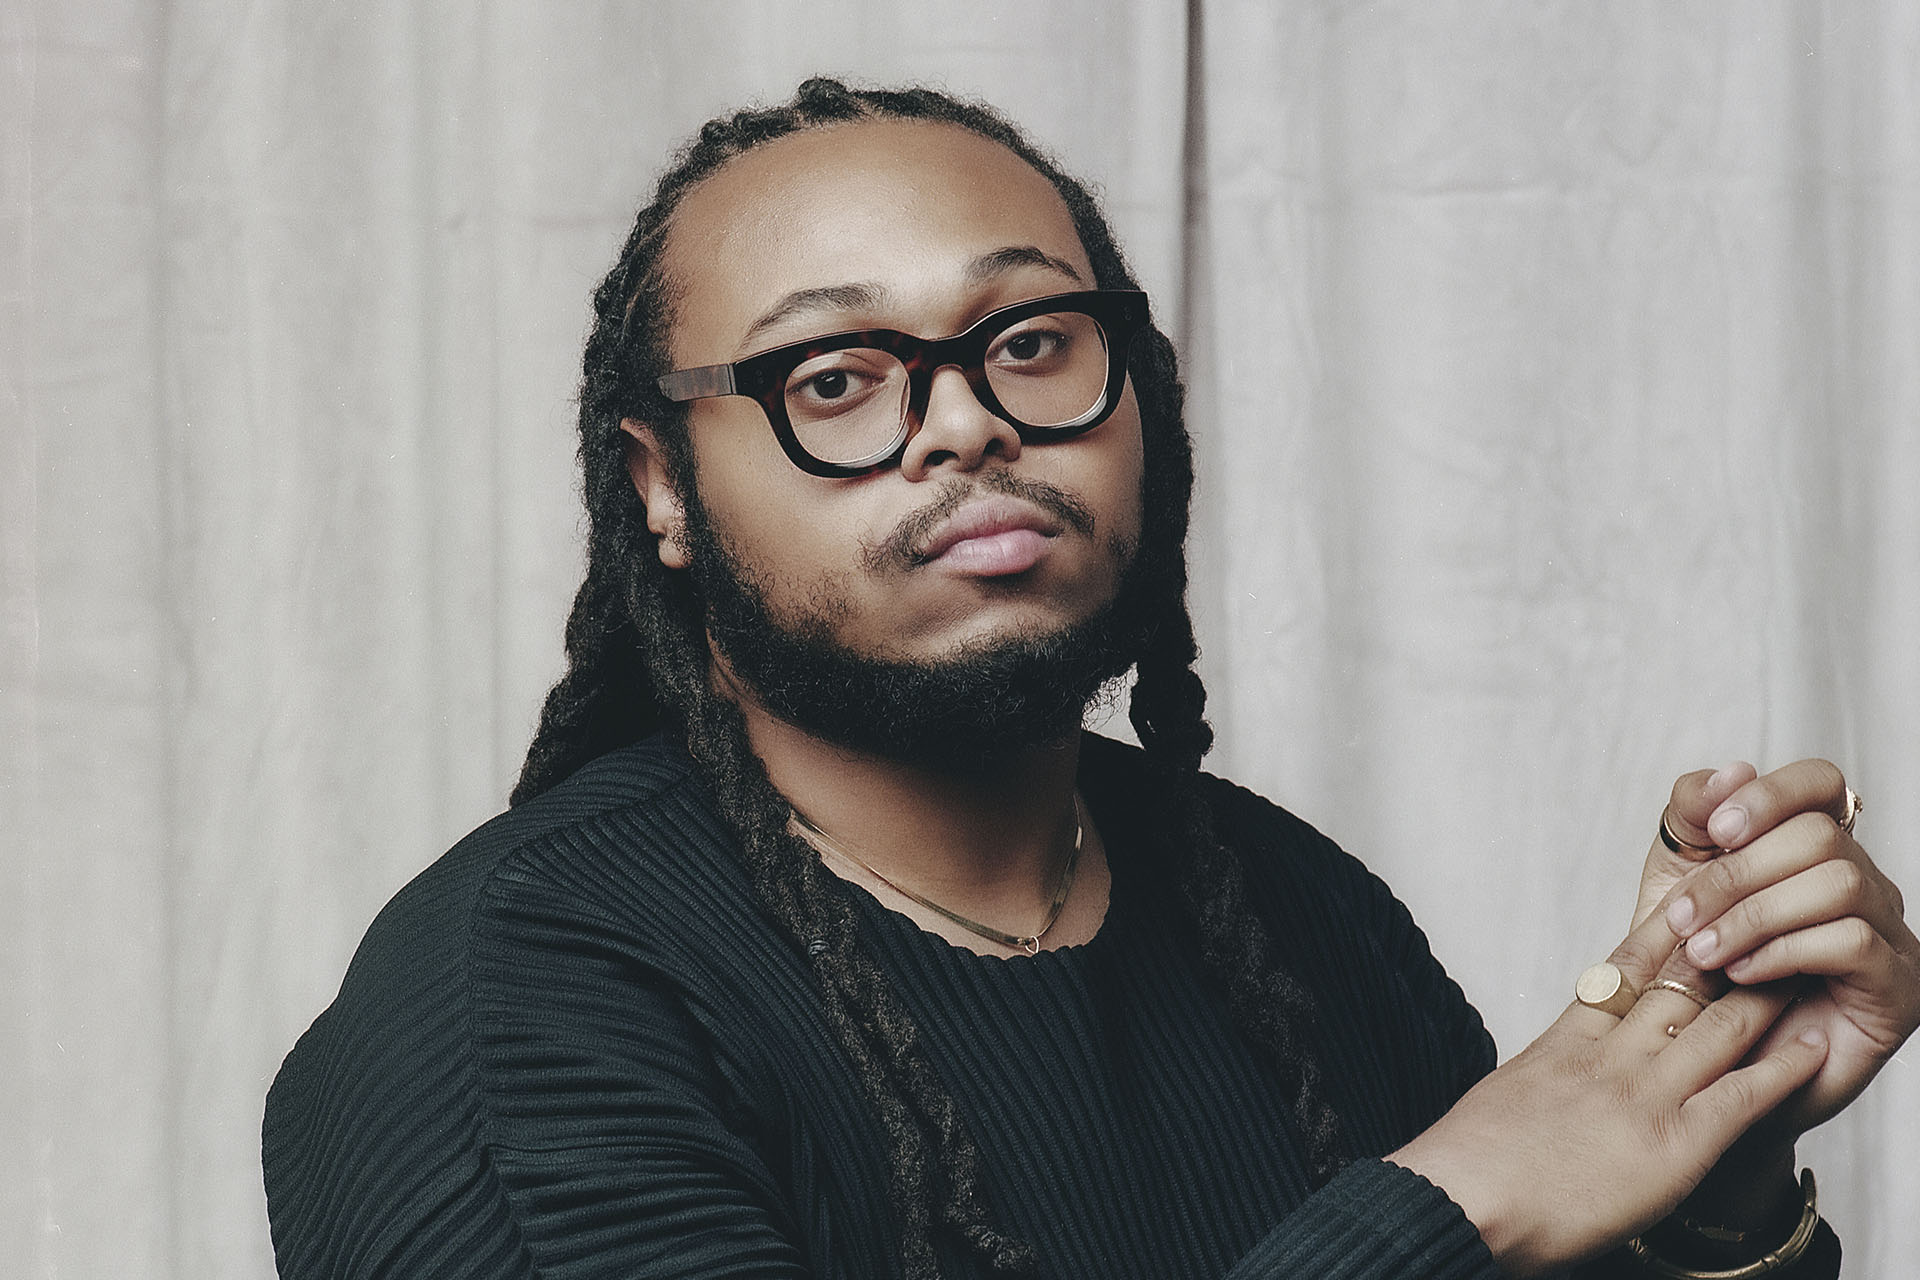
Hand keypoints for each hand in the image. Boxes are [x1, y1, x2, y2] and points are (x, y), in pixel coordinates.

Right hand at [1389, 906, 1828, 1275]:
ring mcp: (1643, 1096)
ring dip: (1764, 999)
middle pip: (1677, 990)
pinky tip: (1811, 1047)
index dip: (1661, 936)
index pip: (1621, 972)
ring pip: (1718, 1030)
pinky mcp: (1673, 1145)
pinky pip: (1741, 1097)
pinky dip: (1782, 1070)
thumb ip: (1538, 1078)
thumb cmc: (1465, 1162)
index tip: (1688, 906)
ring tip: (1799, 972)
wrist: (1462, 1199)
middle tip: (1761, 922)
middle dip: (1724, 954)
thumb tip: (1543, 1081)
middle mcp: (1609, 1058)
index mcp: (1563, 1043)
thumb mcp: (1500, 1098)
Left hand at [1655, 759, 1918, 1136]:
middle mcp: (1863, 884)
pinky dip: (1782, 951)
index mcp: (1814, 849)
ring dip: (1754, 914)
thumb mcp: (1674, 882)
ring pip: (1837, 883)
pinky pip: (1850, 942)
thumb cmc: (1692, 972)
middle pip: (1821, 835)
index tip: (1718, 830)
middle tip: (1681, 917)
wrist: (1702, 1069)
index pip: (1821, 784)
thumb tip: (1731, 771)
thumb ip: (1695, 819)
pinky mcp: (1899, 990)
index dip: (1771, 795)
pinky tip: (1740, 975)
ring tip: (1702, 953)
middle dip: (1738, 873)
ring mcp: (1890, 936)